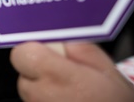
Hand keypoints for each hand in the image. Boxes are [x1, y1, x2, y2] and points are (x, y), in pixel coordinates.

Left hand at [11, 42, 133, 101]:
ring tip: (73, 94)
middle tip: (67, 76)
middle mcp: (41, 96)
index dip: (35, 50)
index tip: (53, 53)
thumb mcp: (111, 73)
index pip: (22, 53)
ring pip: (30, 93)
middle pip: (24, 75)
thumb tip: (64, 38)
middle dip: (41, 71)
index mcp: (56, 76)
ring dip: (44, 90)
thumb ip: (82, 50)